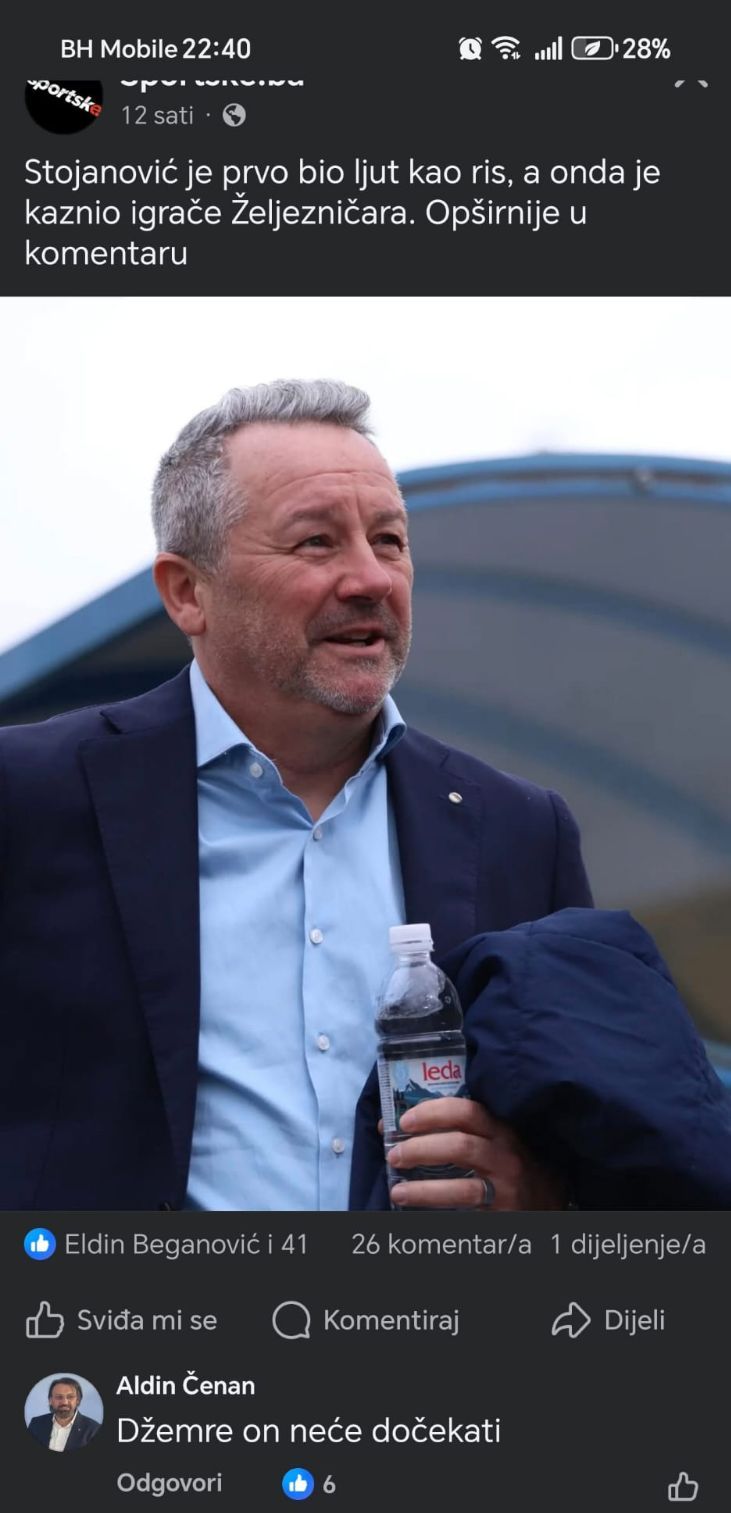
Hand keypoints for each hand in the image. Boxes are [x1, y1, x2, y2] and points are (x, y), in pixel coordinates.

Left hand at [383, 1097, 566, 1209]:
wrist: (548, 1201)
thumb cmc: (511, 1164)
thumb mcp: (494, 1140)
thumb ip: (458, 1129)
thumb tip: (394, 1124)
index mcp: (501, 1130)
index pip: (467, 1111)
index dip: (432, 1112)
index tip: (404, 1120)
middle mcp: (506, 1157)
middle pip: (460, 1146)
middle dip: (421, 1149)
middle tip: (394, 1155)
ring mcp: (506, 1189)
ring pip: (461, 1188)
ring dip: (423, 1189)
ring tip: (397, 1191)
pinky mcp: (502, 1216)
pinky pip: (465, 1216)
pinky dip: (438, 1214)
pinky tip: (417, 1213)